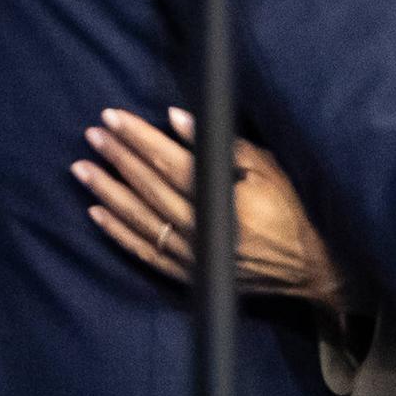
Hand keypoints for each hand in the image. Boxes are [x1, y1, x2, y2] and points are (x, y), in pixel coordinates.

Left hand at [74, 108, 352, 311]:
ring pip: (139, 221)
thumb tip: (177, 120)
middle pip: (149, 189)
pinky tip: (96, 212)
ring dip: (108, 192)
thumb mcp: (270, 170)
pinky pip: (144, 252)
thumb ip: (224, 146)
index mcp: (227, 202)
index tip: (113, 119)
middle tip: (91, 135)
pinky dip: (118, 233)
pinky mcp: (189, 276)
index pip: (171, 163)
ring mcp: (194, 258)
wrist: (313, 269)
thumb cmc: (296, 211)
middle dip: (118, 158)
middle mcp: (205, 232)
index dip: (140, 139)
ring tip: (82, 169)